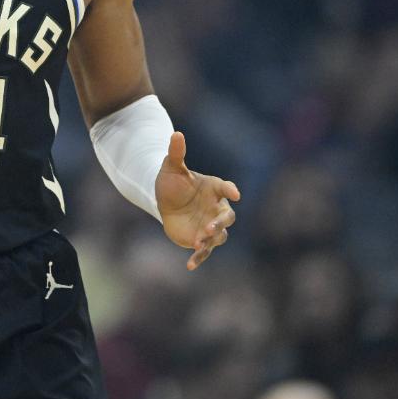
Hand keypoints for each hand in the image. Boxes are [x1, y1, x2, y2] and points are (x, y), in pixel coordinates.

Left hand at [156, 131, 239, 269]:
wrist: (162, 199)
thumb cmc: (171, 180)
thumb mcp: (171, 166)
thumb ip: (176, 153)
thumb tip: (176, 134)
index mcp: (214, 188)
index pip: (226, 188)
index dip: (231, 190)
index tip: (235, 193)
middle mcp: (216, 208)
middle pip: (227, 217)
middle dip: (220, 223)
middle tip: (209, 228)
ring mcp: (210, 225)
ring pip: (219, 236)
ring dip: (211, 241)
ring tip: (198, 244)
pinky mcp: (200, 239)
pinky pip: (204, 251)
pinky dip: (199, 258)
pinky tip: (190, 265)